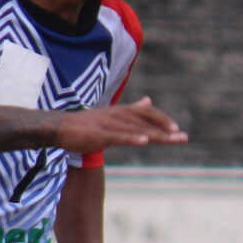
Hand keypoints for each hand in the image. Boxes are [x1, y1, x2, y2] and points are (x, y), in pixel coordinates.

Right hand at [54, 97, 186, 156]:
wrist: (58, 127)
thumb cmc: (86, 124)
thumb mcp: (112, 114)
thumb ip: (132, 110)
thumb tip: (149, 101)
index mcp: (121, 111)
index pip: (147, 114)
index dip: (163, 120)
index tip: (176, 129)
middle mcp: (117, 115)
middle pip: (146, 123)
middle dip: (166, 131)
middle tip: (183, 137)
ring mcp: (108, 124)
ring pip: (136, 130)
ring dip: (156, 135)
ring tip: (172, 140)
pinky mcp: (99, 134)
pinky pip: (118, 136)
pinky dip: (132, 138)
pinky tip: (144, 141)